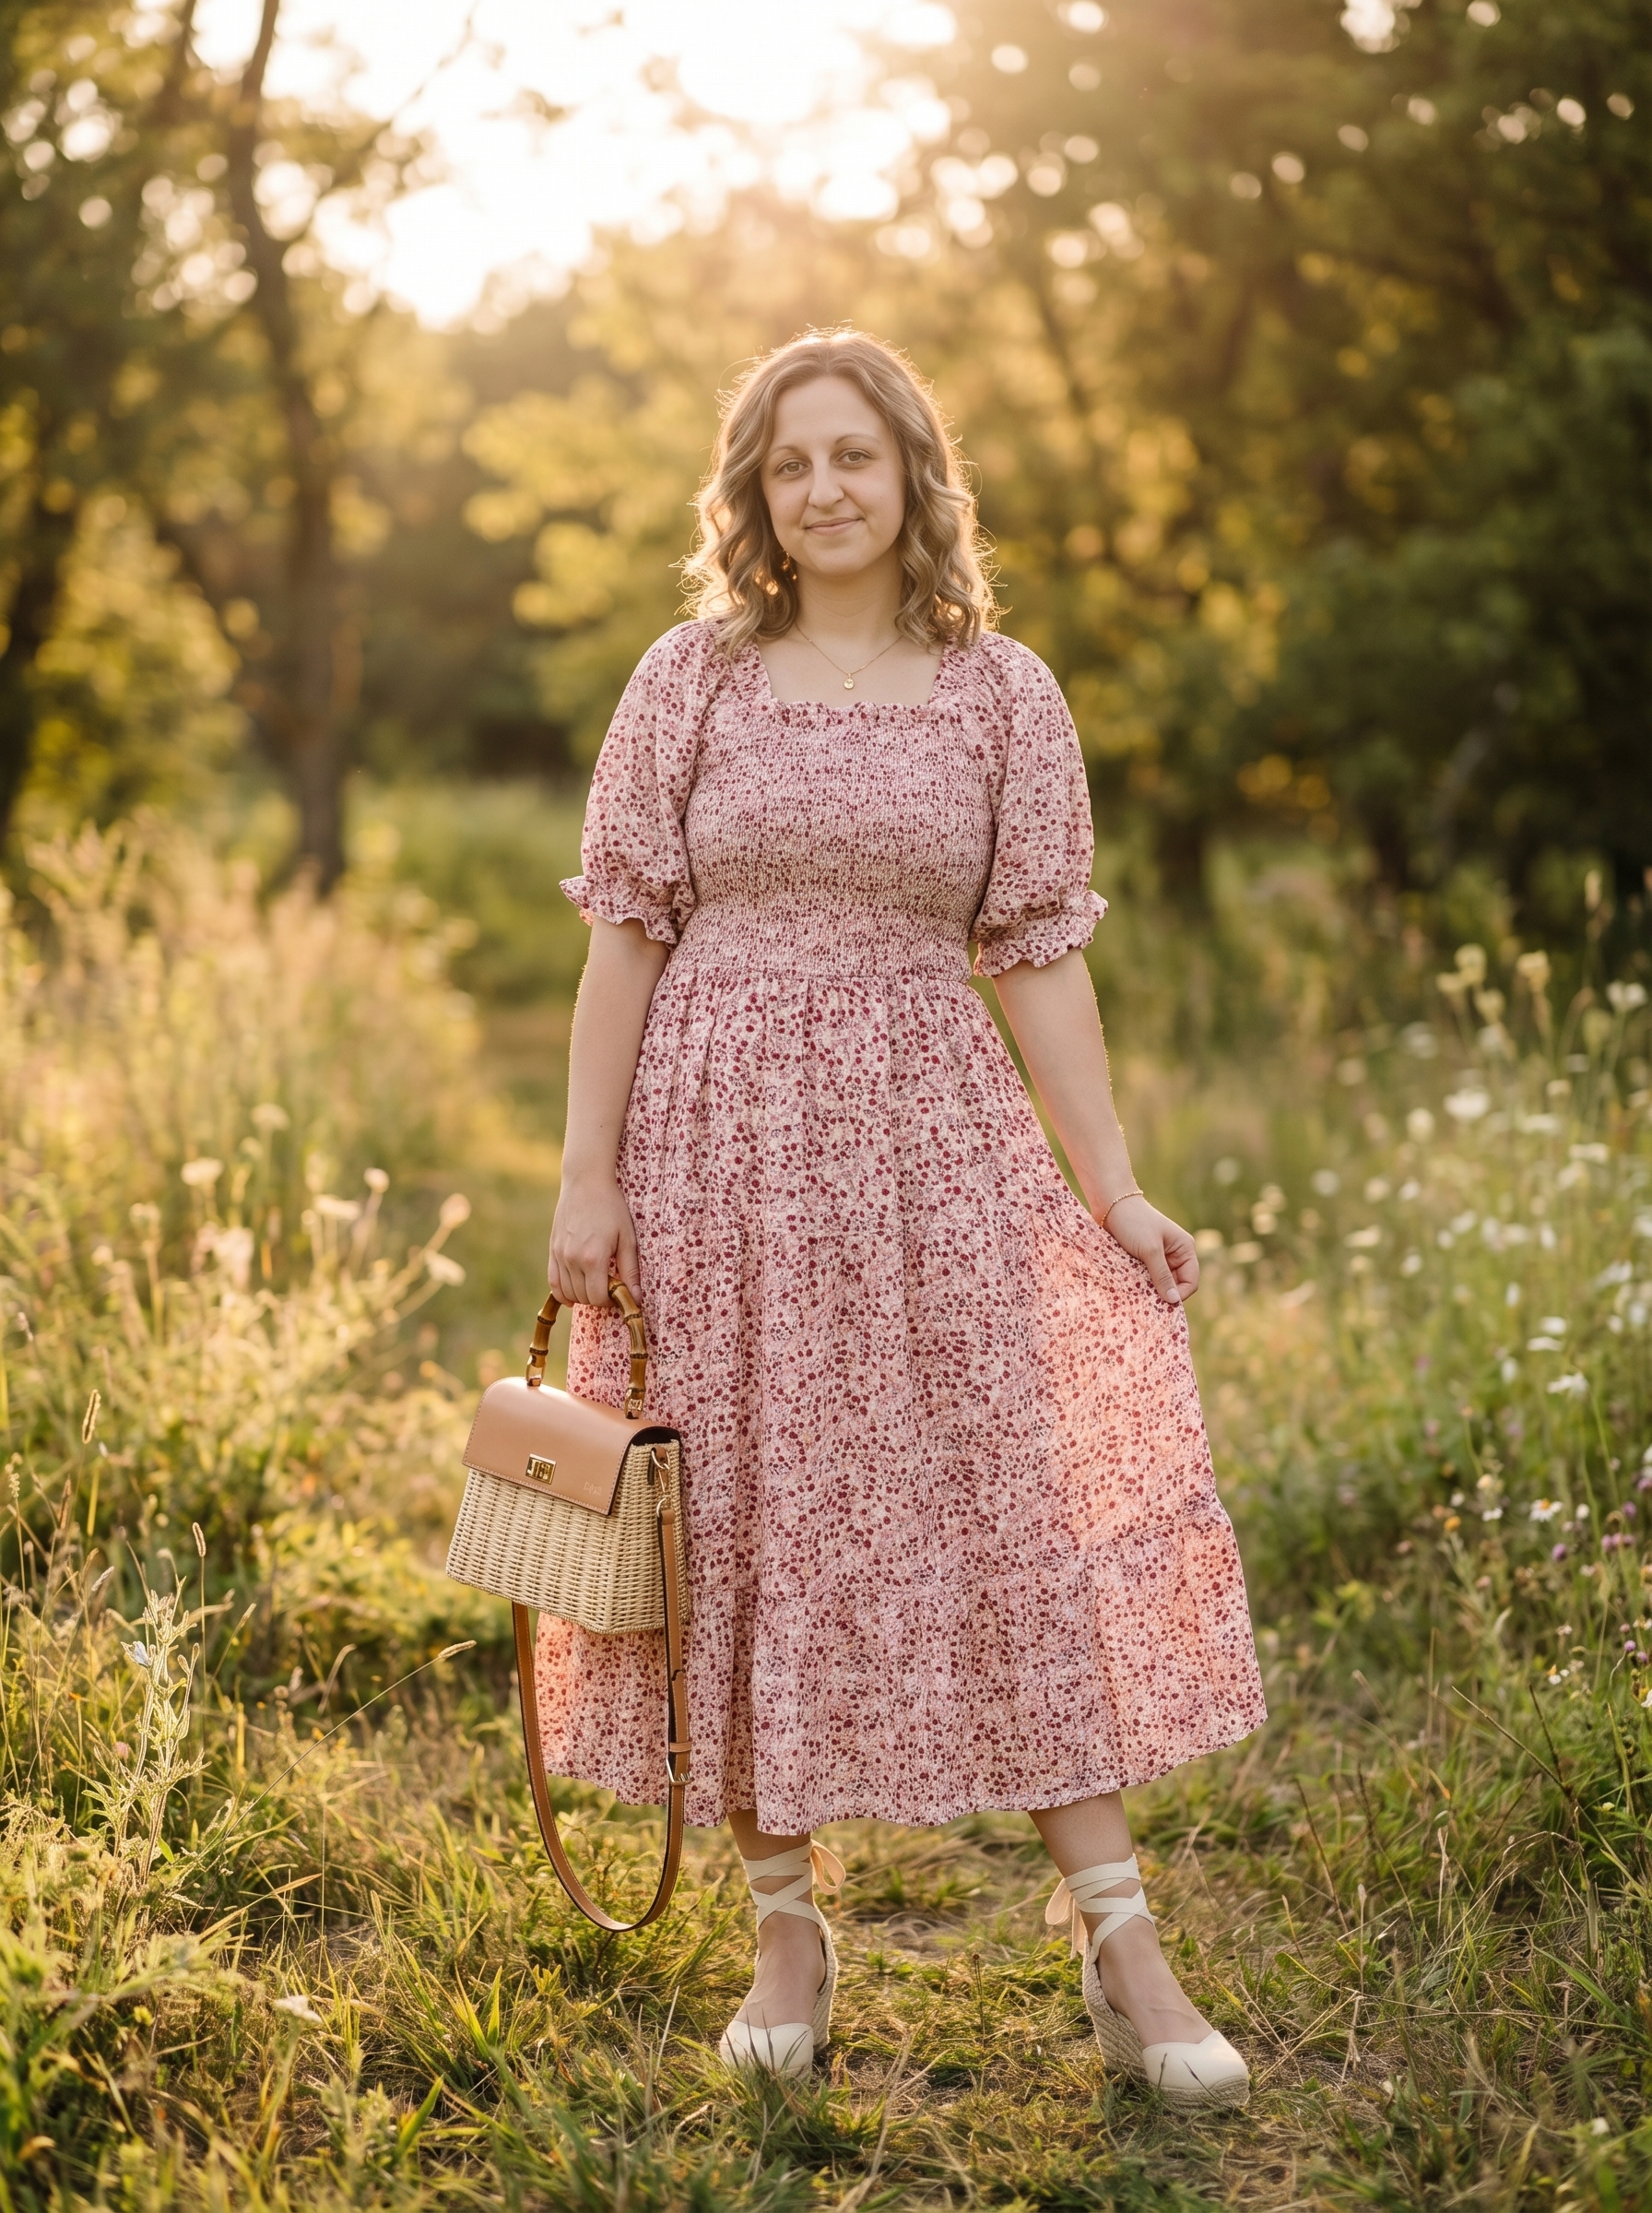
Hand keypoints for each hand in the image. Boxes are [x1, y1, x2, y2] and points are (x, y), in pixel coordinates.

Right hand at [548, 1173, 639, 1307]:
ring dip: (582, 1296)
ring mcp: (560, 1255)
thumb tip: (636, 1299)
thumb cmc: (611, 1207)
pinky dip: (561, 1293)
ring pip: (567, 1292)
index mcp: (594, 1258)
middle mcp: (573, 1259)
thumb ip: (630, 1270)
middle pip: (583, 1297)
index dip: (611, 1301)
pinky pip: (553, 1281)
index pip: (598, 1298)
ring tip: (596, 1285)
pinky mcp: (552, 1250)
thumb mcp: (627, 1238)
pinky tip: (572, 1297)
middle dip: (598, 1298)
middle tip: (610, 1288)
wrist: (585, 1182)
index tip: (620, 1294)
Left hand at [1099, 1196, 1198, 1304]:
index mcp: (1184, 1249)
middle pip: (1175, 1285)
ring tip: (1137, 1294)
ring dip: (1150, 1290)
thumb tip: (1173, 1301)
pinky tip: (1131, 1287)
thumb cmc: (1134, 1223)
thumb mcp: (1150, 1250)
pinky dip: (1141, 1284)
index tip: (1161, 1303)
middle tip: (1146, 1301)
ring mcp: (1159, 1258)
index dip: (1179, 1295)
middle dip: (1163, 1294)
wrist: (1111, 1206)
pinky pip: (1147, 1278)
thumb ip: (1162, 1275)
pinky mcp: (1144, 1260)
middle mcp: (1175, 1255)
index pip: (1191, 1281)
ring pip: (1159, 1283)